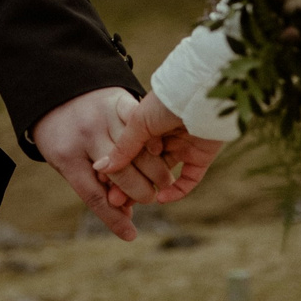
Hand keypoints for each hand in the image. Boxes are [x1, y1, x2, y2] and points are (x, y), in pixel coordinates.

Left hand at [32, 87, 163, 240]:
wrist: (55, 90)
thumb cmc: (62, 135)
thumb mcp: (67, 162)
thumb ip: (95, 187)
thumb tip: (126, 216)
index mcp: (67, 158)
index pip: (93, 195)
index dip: (113, 218)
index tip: (131, 235)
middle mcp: (85, 137)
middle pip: (120, 174)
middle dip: (141, 193)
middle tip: (151, 198)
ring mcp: (102, 117)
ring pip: (136, 151)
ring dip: (154, 171)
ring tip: (163, 182)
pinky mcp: (117, 99)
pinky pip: (140, 123)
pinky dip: (152, 139)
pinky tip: (160, 152)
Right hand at [94, 91, 225, 204]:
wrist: (199, 96)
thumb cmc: (166, 103)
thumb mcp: (138, 123)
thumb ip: (122, 147)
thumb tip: (101, 168)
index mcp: (148, 124)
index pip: (130, 152)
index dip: (117, 168)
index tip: (103, 184)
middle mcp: (165, 137)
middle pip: (144, 167)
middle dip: (128, 184)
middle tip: (114, 200)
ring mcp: (183, 147)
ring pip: (163, 175)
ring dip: (147, 190)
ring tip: (129, 204)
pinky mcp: (200, 158)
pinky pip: (188, 180)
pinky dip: (175, 192)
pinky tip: (160, 198)